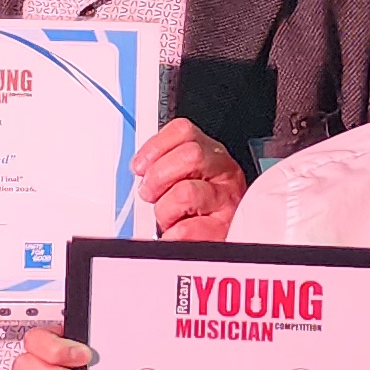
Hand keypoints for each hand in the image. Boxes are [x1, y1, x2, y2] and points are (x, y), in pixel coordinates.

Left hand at [134, 117, 246, 241]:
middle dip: (158, 176)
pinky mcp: (222, 230)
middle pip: (189, 155)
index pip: (184, 131)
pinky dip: (171, 235)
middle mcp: (224, 173)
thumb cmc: (203, 211)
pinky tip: (175, 233)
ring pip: (186, 192)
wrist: (229, 238)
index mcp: (212, 155)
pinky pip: (186, 230)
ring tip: (169, 218)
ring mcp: (226, 202)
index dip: (155, 147)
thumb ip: (167, 164)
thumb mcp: (188, 177)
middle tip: (151, 193)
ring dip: (165, 209)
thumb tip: (140, 167)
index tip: (141, 166)